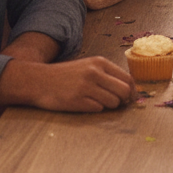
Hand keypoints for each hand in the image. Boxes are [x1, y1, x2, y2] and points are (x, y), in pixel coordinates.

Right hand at [0, 55, 136, 112]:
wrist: (39, 81)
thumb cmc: (66, 75)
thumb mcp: (88, 66)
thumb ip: (107, 74)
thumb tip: (128, 88)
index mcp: (100, 63)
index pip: (127, 78)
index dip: (132, 90)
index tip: (132, 97)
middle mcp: (95, 73)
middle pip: (124, 91)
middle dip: (124, 100)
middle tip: (119, 104)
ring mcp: (86, 87)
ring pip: (113, 102)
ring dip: (109, 106)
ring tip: (98, 102)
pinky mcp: (77, 101)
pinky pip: (97, 109)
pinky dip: (96, 109)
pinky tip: (86, 104)